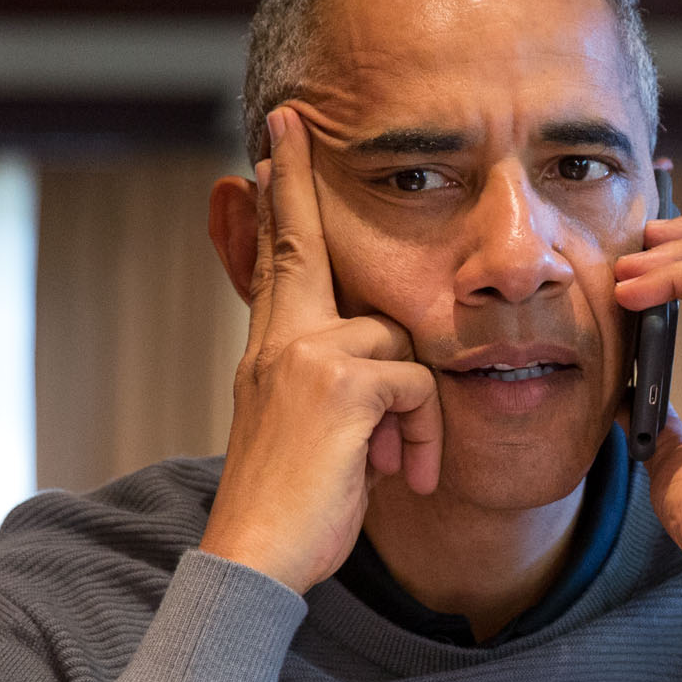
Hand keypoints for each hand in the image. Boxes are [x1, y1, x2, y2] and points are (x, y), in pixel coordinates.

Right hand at [198, 108, 444, 591]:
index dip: (276, 200)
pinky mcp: (342, 384)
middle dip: (295, 183)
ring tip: (394, 466)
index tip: (272, 145)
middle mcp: (279, 341)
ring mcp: (306, 356)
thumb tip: (390, 367)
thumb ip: (343, 387)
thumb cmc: (297, 508)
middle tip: (284, 123)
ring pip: (401, 341)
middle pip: (304, 245)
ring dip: (415, 411)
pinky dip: (424, 434)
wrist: (257, 558)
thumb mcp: (317, 434)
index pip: (277, 258)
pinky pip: (418, 381)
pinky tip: (404, 475)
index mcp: (270, 350)